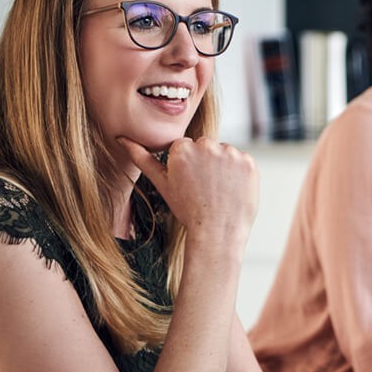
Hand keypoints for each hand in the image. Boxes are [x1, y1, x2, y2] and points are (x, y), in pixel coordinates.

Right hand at [117, 136, 258, 253]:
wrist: (217, 232)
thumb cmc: (187, 210)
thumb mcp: (162, 184)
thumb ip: (143, 158)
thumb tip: (122, 139)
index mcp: (182, 147)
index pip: (186, 147)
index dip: (188, 167)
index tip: (190, 183)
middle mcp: (206, 145)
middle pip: (206, 147)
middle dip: (206, 163)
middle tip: (205, 188)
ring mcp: (230, 153)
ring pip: (225, 153)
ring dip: (223, 167)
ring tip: (219, 190)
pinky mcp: (249, 161)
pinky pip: (242, 161)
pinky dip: (239, 173)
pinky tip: (232, 190)